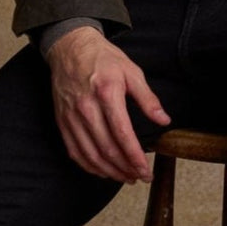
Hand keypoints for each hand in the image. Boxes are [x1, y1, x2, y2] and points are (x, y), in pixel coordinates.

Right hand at [46, 27, 170, 182]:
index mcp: (107, 94)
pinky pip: (75, 152)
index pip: (123, 135)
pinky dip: (89, 166)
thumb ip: (148, 98)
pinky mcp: (62, 121)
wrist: (70, 47)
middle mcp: (87, 108)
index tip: (146, 170)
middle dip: (126, 168)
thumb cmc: (103, 58)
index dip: (135, 157)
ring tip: (125, 177)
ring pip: (90, 155)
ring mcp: (72, 117)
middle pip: (107, 149)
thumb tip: (164, 120)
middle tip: (140, 177)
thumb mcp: (132, 71)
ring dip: (109, 172)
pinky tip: (103, 171)